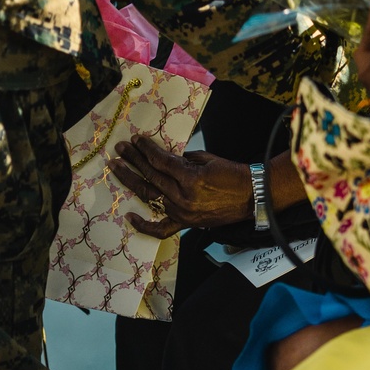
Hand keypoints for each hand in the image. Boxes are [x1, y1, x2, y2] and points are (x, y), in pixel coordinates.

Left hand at [109, 135, 252, 238]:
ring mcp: (183, 213)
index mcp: (191, 179)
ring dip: (131, 181)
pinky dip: (143, 225)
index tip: (135, 140)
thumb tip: (163, 158)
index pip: (161, 162)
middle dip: (133, 160)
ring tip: (117, 168)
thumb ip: (183, 160)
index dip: (146, 150)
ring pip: (150, 196)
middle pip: (151, 176)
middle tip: (120, 149)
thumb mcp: (208, 160)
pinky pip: (160, 229)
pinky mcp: (186, 224)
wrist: (252, 197)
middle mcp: (183, 198)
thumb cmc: (233, 175)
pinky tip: (129, 216)